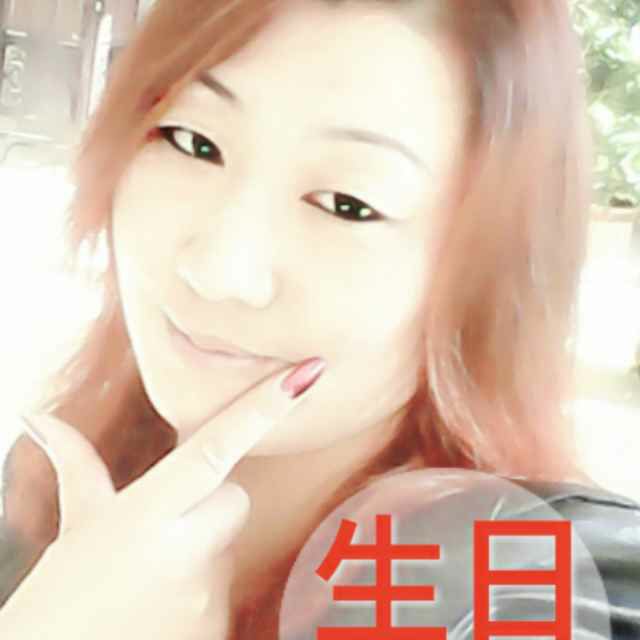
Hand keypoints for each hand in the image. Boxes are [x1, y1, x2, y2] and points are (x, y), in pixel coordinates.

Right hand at [0, 357, 325, 639]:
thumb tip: (38, 417)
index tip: (309, 374)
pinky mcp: (218, 628)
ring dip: (204, 547)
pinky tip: (168, 601)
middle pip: (236, 498)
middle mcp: (183, 551)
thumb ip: (74, 462)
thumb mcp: (78, 520)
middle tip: (168, 527)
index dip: (264, 408)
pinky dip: (204, 587)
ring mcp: (206, 595)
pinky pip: (229, 587)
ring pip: (230, 542)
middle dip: (212, 501)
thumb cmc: (64, 589)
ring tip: (158, 572)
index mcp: (146, 513)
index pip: (217, 448)